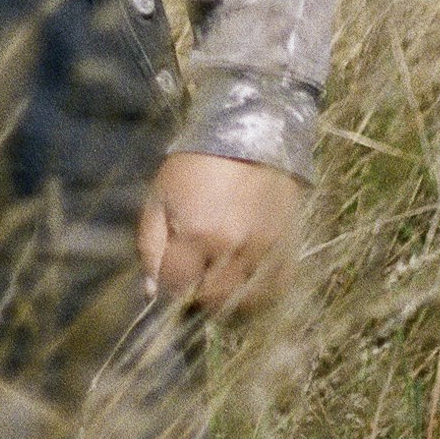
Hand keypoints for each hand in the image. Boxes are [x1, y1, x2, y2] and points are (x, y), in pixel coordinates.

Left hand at [138, 151, 306, 317]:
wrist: (250, 136)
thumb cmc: (195, 165)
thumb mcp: (160, 196)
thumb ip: (151, 246)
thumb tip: (152, 290)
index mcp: (197, 234)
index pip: (177, 288)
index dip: (169, 289)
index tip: (170, 279)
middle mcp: (234, 250)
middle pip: (212, 300)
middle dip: (197, 296)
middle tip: (194, 278)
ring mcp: (265, 253)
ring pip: (244, 302)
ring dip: (228, 298)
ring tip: (219, 277)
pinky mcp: (288, 251)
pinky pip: (273, 292)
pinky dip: (257, 293)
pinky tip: (245, 278)